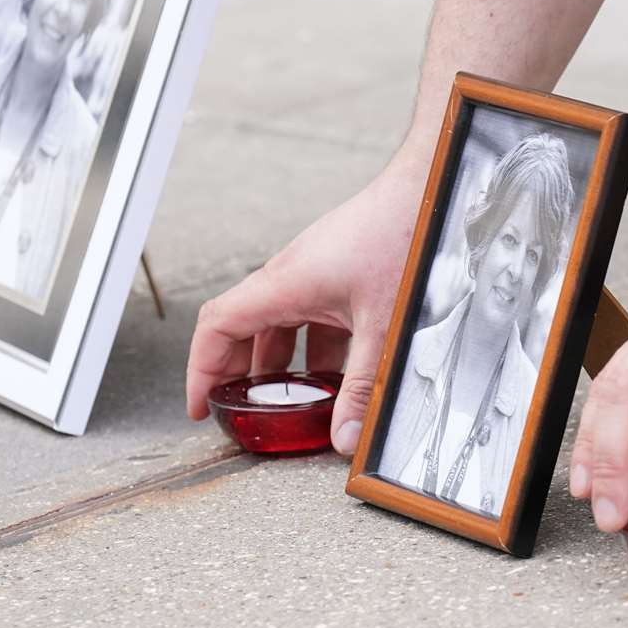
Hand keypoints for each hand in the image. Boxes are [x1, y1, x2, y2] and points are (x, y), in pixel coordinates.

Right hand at [184, 148, 428, 453]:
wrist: (428, 191)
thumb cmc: (402, 238)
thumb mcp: (381, 327)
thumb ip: (362, 386)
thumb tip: (344, 435)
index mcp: (284, 284)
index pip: (217, 327)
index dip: (200, 369)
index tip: (200, 404)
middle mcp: (290, 276)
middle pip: (243, 328)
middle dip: (237, 374)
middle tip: (241, 410)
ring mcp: (313, 272)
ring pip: (280, 325)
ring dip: (279, 364)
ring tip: (289, 401)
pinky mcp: (337, 272)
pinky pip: (310, 316)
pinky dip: (312, 348)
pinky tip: (336, 373)